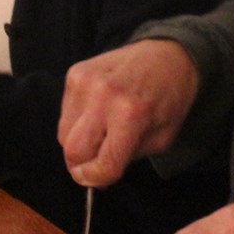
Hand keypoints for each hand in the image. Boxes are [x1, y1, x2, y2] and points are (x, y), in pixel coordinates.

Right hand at [58, 40, 200, 187]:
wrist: (168, 53)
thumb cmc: (170, 98)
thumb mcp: (162, 138)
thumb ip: (128, 159)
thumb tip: (95, 178)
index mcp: (131, 115)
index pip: (102, 165)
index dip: (98, 179)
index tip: (99, 180)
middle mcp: (103, 96)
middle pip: (73, 152)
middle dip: (81, 166)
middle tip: (94, 164)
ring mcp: (85, 81)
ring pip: (63, 134)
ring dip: (78, 142)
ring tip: (100, 133)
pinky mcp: (75, 72)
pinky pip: (64, 113)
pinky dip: (76, 121)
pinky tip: (97, 111)